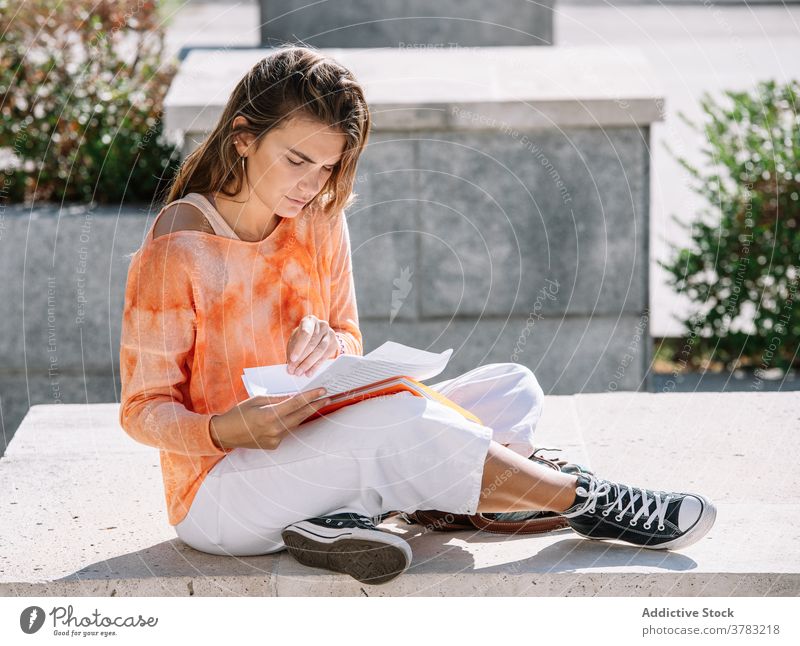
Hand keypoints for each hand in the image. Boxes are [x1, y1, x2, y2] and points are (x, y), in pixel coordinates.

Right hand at [209, 387, 331, 449]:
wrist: (225, 434)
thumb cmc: (238, 413)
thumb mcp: (257, 400)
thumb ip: (278, 399)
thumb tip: (295, 396)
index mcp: (269, 416)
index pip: (295, 404)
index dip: (311, 397)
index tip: (322, 391)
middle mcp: (274, 430)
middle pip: (300, 416)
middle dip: (315, 406)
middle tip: (327, 397)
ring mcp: (275, 440)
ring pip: (295, 424)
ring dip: (304, 414)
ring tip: (316, 404)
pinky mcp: (274, 445)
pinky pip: (286, 431)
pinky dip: (290, 422)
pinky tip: (293, 416)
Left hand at [286, 315, 337, 376]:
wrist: (319, 333)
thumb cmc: (304, 336)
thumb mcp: (296, 338)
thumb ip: (292, 350)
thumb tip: (291, 366)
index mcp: (310, 321)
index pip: (306, 333)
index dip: (299, 347)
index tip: (292, 359)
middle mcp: (322, 325)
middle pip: (312, 344)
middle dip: (301, 359)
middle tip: (293, 370)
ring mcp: (330, 334)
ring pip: (319, 351)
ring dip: (308, 364)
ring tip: (299, 372)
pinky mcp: (334, 344)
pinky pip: (324, 357)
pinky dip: (315, 366)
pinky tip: (309, 372)